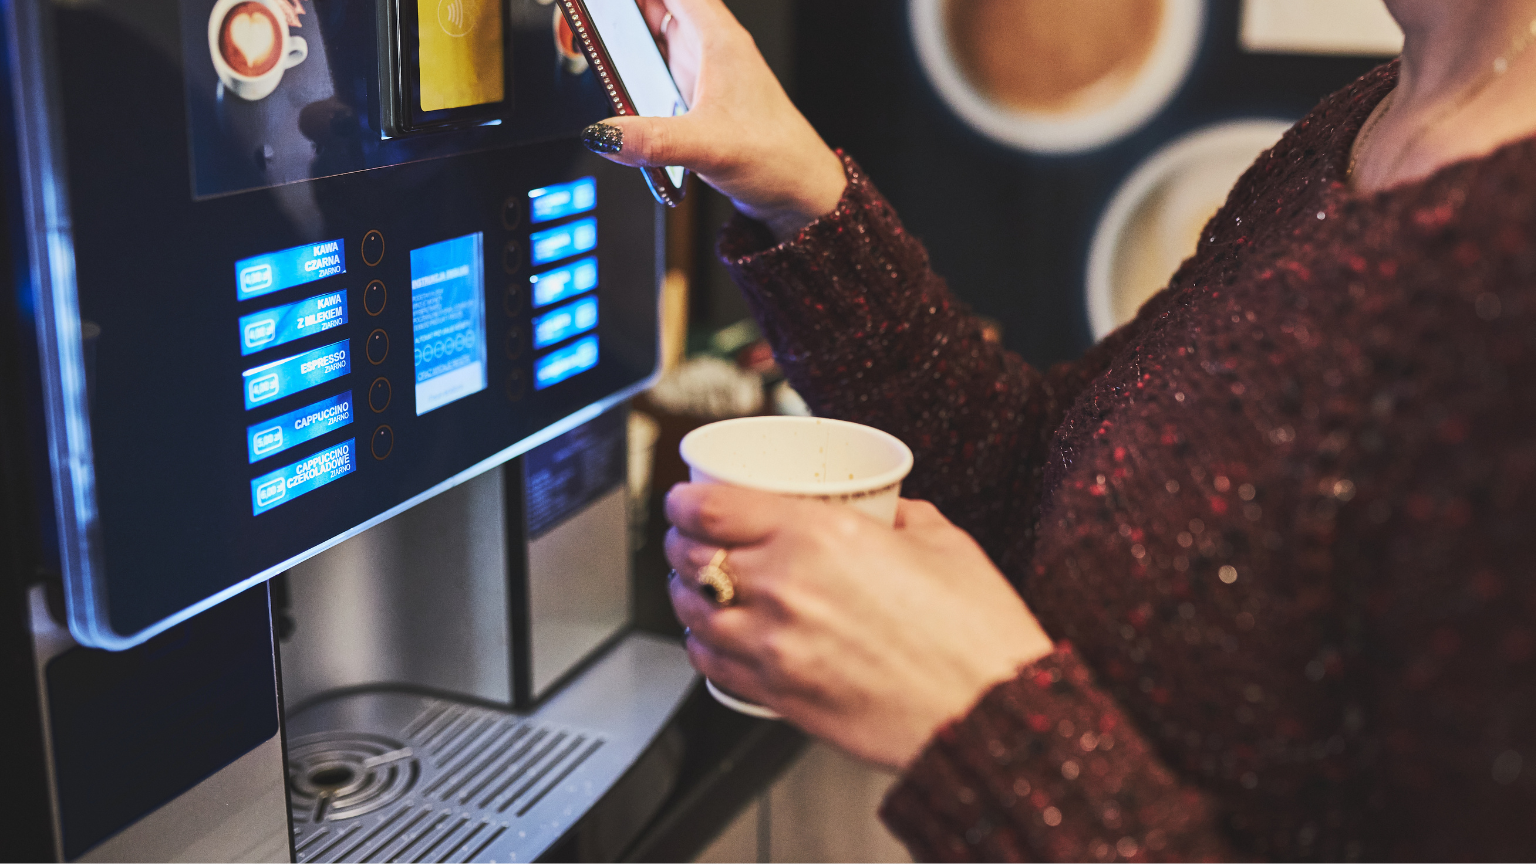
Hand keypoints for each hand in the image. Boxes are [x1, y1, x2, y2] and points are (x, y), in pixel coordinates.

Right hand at [582, 0, 847, 240]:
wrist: (798, 191)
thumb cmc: (776, 157)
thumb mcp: (709, 146)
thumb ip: (653, 139)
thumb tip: (604, 134)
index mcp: (716, 38)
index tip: (596, 3)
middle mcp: (707, 46)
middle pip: (653, 2)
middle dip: (615, 9)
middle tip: (579, 26)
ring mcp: (699, 69)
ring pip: (651, 30)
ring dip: (620, 34)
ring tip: (583, 43)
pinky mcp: (693, 95)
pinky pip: (654, 64)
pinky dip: (630, 65)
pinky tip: (615, 85)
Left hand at [665, 484, 1055, 769]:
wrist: (990, 716)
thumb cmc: (977, 634)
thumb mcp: (943, 543)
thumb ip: (899, 515)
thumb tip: (882, 506)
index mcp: (819, 536)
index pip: (712, 508)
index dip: (683, 500)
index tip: (683, 499)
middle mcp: (784, 587)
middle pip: (692, 556)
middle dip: (680, 542)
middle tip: (688, 538)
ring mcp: (775, 646)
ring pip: (692, 611)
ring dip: (684, 593)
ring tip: (694, 585)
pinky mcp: (778, 696)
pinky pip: (712, 665)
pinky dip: (702, 645)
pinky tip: (713, 636)